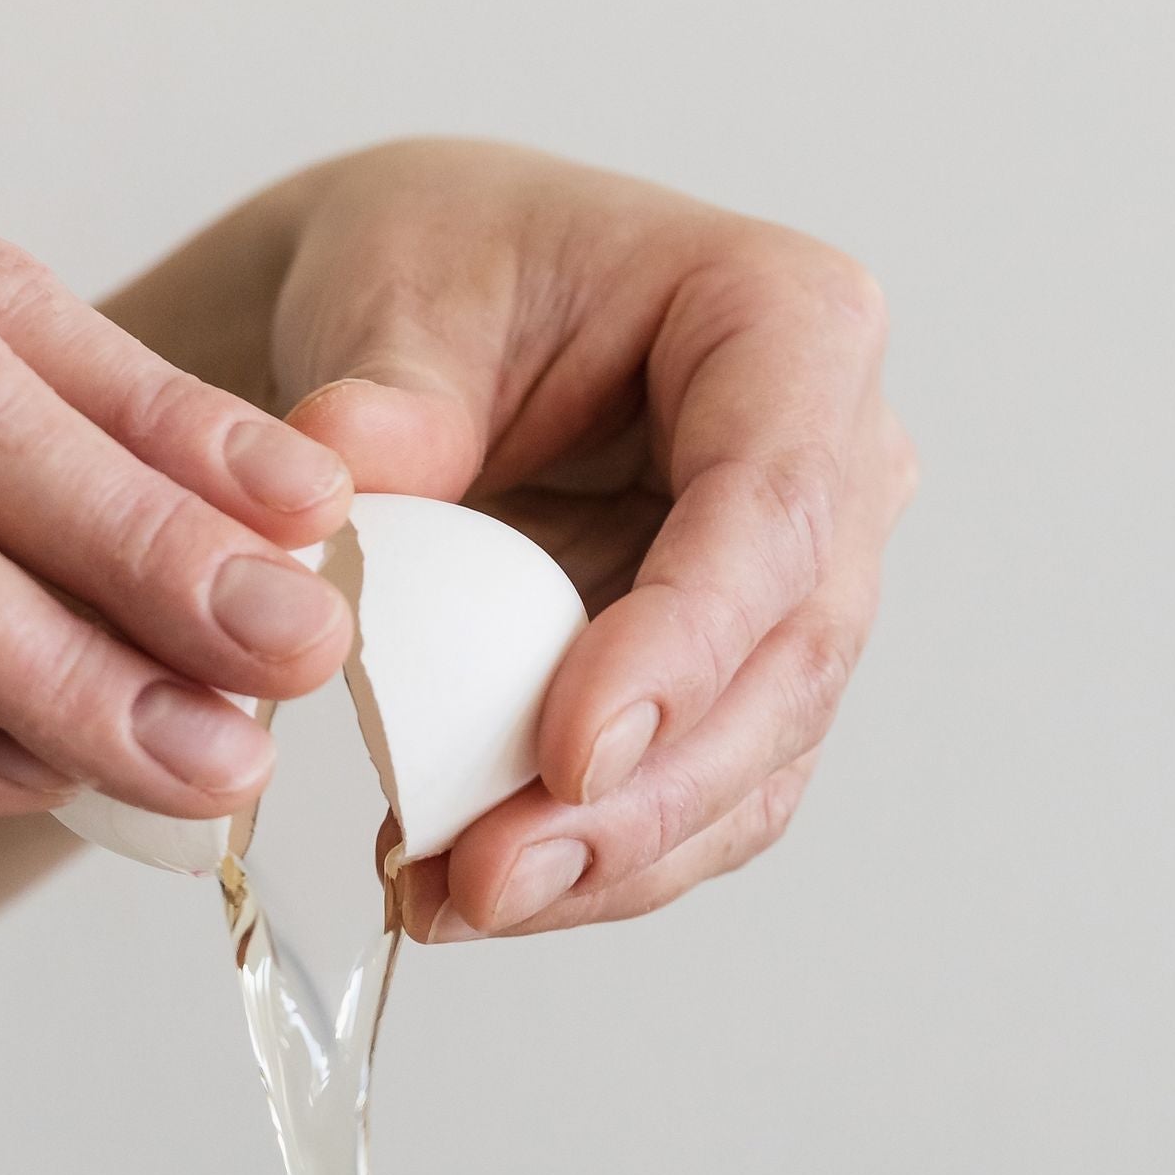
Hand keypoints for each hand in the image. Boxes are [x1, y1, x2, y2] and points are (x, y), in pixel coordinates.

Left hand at [258, 143, 913, 938]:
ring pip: (754, 772)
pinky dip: (588, 871)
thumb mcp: (397, 296)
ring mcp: (803, 598)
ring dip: (611, 864)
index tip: (568, 754)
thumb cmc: (449, 273)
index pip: (772, 510)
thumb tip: (336, 496)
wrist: (438, 332)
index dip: (683, 648)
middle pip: (788, 672)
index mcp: (792, 327)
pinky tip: (464, 893)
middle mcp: (839, 472)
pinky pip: (694, 813)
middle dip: (641, 802)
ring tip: (455, 900)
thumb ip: (386, 401)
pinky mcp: (741, 696)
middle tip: (494, 876)